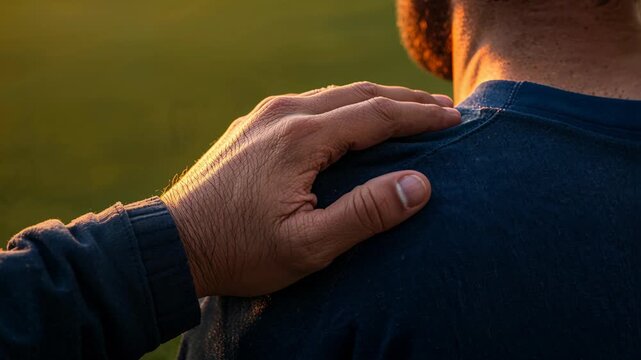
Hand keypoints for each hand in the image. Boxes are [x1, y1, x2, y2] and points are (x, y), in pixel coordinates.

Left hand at [161, 81, 459, 296]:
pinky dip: (344, 107)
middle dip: (405, 100)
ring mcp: (265, 115)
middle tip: (442, 109)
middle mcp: (284, 113)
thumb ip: (366, 214)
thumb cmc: (240, 250)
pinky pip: (310, 104)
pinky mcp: (254, 125)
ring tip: (407, 110)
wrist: (173, 244)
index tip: (455, 120)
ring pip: (334, 95)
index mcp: (302, 137)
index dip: (420, 117)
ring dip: (375, 100)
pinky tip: (353, 120)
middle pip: (359, 94)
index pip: (377, 115)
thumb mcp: (308, 246)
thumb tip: (419, 185)